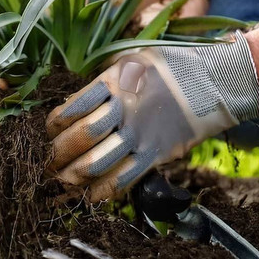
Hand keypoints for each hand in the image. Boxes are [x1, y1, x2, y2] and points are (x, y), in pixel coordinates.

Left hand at [46, 31, 258, 200]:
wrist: (213, 81)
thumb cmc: (166, 68)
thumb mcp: (129, 62)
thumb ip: (102, 83)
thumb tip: (73, 106)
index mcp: (111, 83)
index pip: (69, 110)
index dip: (52, 127)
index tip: (46, 135)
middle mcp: (122, 110)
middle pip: (79, 139)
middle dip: (56, 156)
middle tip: (45, 164)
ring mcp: (138, 135)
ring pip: (95, 163)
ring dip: (72, 177)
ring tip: (59, 183)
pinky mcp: (154, 155)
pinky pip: (122, 179)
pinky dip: (101, 192)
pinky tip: (88, 196)